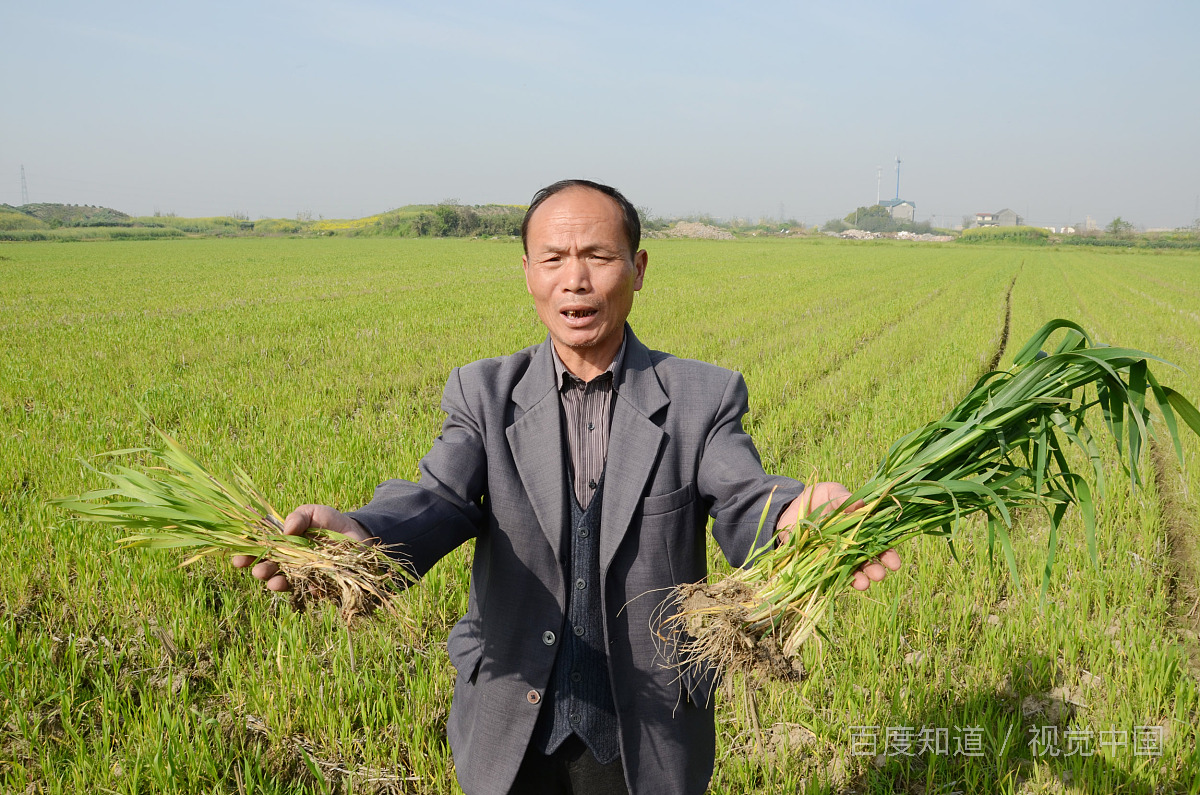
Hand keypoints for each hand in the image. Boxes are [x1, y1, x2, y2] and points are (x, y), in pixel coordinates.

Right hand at [231, 504, 371, 591]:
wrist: (356, 533)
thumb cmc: (329, 521)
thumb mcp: (313, 512)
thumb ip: (299, 516)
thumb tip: (287, 529)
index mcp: (280, 544)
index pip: (258, 551)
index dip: (246, 555)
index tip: (239, 559)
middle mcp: (287, 561)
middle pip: (268, 569)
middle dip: (261, 571)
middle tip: (260, 570)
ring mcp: (302, 574)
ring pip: (285, 583)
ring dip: (277, 583)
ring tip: (274, 582)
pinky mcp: (319, 584)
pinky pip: (311, 590)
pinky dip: (309, 589)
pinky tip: (310, 586)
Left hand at [776, 482, 900, 591]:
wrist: (789, 509)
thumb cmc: (816, 498)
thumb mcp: (830, 492)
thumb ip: (843, 498)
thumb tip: (861, 504)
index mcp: (859, 527)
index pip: (878, 542)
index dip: (888, 553)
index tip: (895, 563)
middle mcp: (851, 545)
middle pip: (867, 560)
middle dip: (875, 569)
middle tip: (879, 575)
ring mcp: (835, 555)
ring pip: (851, 570)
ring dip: (859, 578)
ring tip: (864, 584)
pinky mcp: (819, 562)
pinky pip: (830, 574)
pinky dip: (836, 580)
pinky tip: (842, 584)